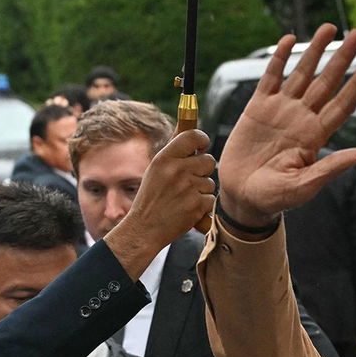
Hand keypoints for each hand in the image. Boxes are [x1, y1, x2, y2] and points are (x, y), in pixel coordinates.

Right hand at [103, 129, 215, 276]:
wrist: (145, 228)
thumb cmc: (151, 198)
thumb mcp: (156, 170)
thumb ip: (174, 152)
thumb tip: (188, 128)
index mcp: (164, 158)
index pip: (192, 136)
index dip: (201, 140)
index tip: (202, 146)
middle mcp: (177, 170)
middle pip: (209, 161)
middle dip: (203, 170)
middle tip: (190, 180)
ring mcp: (188, 188)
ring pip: (210, 182)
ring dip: (201, 190)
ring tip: (183, 198)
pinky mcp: (197, 205)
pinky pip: (210, 199)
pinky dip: (202, 206)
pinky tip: (187, 209)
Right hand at [218, 23, 355, 228]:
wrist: (243, 197)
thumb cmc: (275, 198)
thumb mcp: (305, 186)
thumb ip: (332, 167)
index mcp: (316, 136)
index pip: (342, 104)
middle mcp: (302, 118)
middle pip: (327, 81)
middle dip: (343, 57)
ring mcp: (280, 110)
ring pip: (302, 73)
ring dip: (315, 50)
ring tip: (330, 27)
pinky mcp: (257, 108)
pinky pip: (271, 77)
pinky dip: (280, 58)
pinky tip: (290, 40)